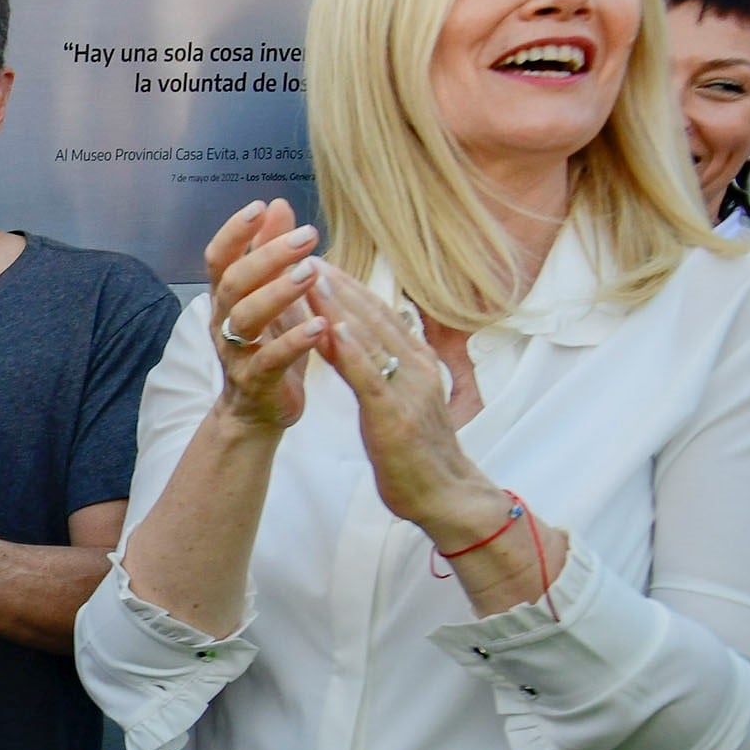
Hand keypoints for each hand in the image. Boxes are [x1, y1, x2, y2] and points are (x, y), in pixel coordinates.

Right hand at [200, 199, 332, 433]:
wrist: (258, 411)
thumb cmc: (268, 346)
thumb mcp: (270, 295)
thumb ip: (270, 252)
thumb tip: (277, 205)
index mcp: (226, 300)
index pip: (218, 259)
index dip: (233, 232)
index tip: (259, 207)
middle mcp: (224, 323)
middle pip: (234, 283)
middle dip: (267, 256)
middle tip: (306, 237)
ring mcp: (237, 353)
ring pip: (246, 319)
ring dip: (279, 292)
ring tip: (312, 272)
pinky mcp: (257, 381)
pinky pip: (271, 359)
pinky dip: (295, 340)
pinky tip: (322, 324)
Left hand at [305, 260, 504, 537]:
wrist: (445, 495)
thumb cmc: (415, 450)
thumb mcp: (396, 399)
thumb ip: (380, 369)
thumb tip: (356, 340)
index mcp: (415, 361)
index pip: (379, 314)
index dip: (349, 286)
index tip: (319, 260)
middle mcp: (415, 366)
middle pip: (373, 316)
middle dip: (339, 284)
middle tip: (304, 254)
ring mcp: (408, 389)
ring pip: (371, 338)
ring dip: (341, 305)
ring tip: (312, 276)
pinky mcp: (396, 416)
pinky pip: (370, 378)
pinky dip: (352, 352)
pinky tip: (332, 330)